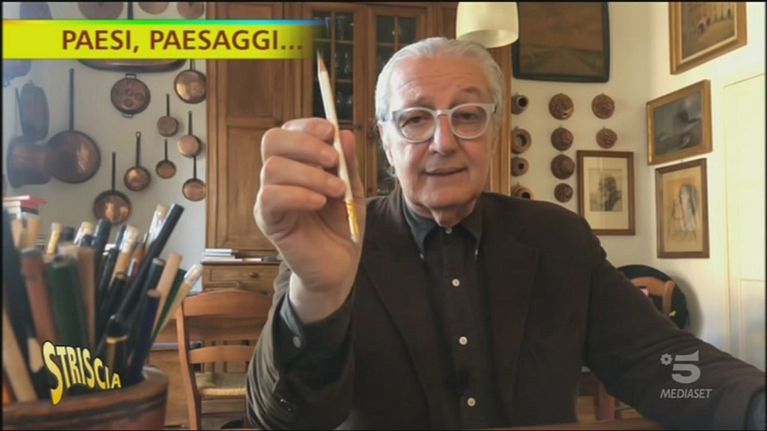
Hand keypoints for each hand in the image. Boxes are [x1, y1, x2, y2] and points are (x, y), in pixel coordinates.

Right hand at [254, 118, 365, 321]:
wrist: (339, 265)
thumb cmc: (342, 225)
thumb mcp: (352, 189)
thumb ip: (348, 163)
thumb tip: (345, 134)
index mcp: (297, 163)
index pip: (288, 131)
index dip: (307, 126)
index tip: (331, 132)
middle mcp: (278, 176)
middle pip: (272, 140)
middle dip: (305, 143)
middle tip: (333, 160)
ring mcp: (270, 198)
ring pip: (272, 167)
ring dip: (310, 175)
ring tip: (336, 191)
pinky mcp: (268, 220)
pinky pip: (270, 197)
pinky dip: (298, 194)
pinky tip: (319, 203)